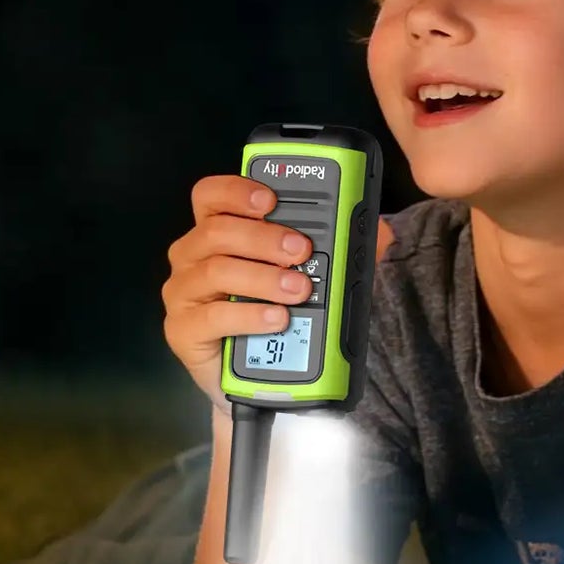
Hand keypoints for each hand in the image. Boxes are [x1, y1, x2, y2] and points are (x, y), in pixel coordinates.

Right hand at [162, 174, 394, 404]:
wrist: (262, 372)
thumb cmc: (279, 310)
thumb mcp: (313, 275)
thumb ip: (342, 249)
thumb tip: (380, 231)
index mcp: (218, 231)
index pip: (212, 196)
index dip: (237, 191)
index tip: (272, 200)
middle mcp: (194, 256)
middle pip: (216, 230)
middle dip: (264, 237)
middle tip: (302, 250)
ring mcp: (184, 293)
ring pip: (215, 270)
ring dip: (263, 277)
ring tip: (298, 290)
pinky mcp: (183, 330)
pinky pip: (212, 316)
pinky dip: (249, 315)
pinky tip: (276, 318)